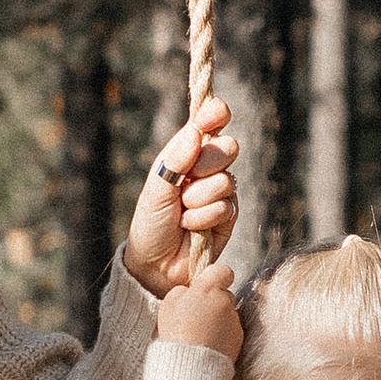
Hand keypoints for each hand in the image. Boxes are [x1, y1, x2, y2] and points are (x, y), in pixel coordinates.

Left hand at [123, 98, 239, 296]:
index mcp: (188, 154)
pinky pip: (226, 207)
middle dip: (207, 163)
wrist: (156, 265)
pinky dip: (203, 219)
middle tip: (187, 181)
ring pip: (225, 181)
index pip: (210, 124)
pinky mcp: (229, 216)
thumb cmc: (151, 224)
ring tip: (182, 214)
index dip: (215, 114)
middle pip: (227, 147)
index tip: (213, 114)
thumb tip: (194, 130)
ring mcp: (221, 192)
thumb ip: (175, 160)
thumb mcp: (156, 189)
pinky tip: (190, 228)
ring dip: (198, 200)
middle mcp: (208, 170)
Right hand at [156, 258, 241, 355]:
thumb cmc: (176, 334)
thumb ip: (183, 291)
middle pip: (225, 293)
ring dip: (219, 317)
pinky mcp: (239, 337)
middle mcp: (225, 302)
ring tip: (202, 333)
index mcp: (208, 290)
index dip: (215, 277)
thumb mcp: (169, 305)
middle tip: (198, 315)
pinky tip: (209, 342)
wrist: (191, 366)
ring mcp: (234, 320)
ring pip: (229, 312)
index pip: (223, 270)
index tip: (207, 286)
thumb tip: (191, 290)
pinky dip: (223, 333)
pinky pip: (232, 328)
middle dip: (215, 300)